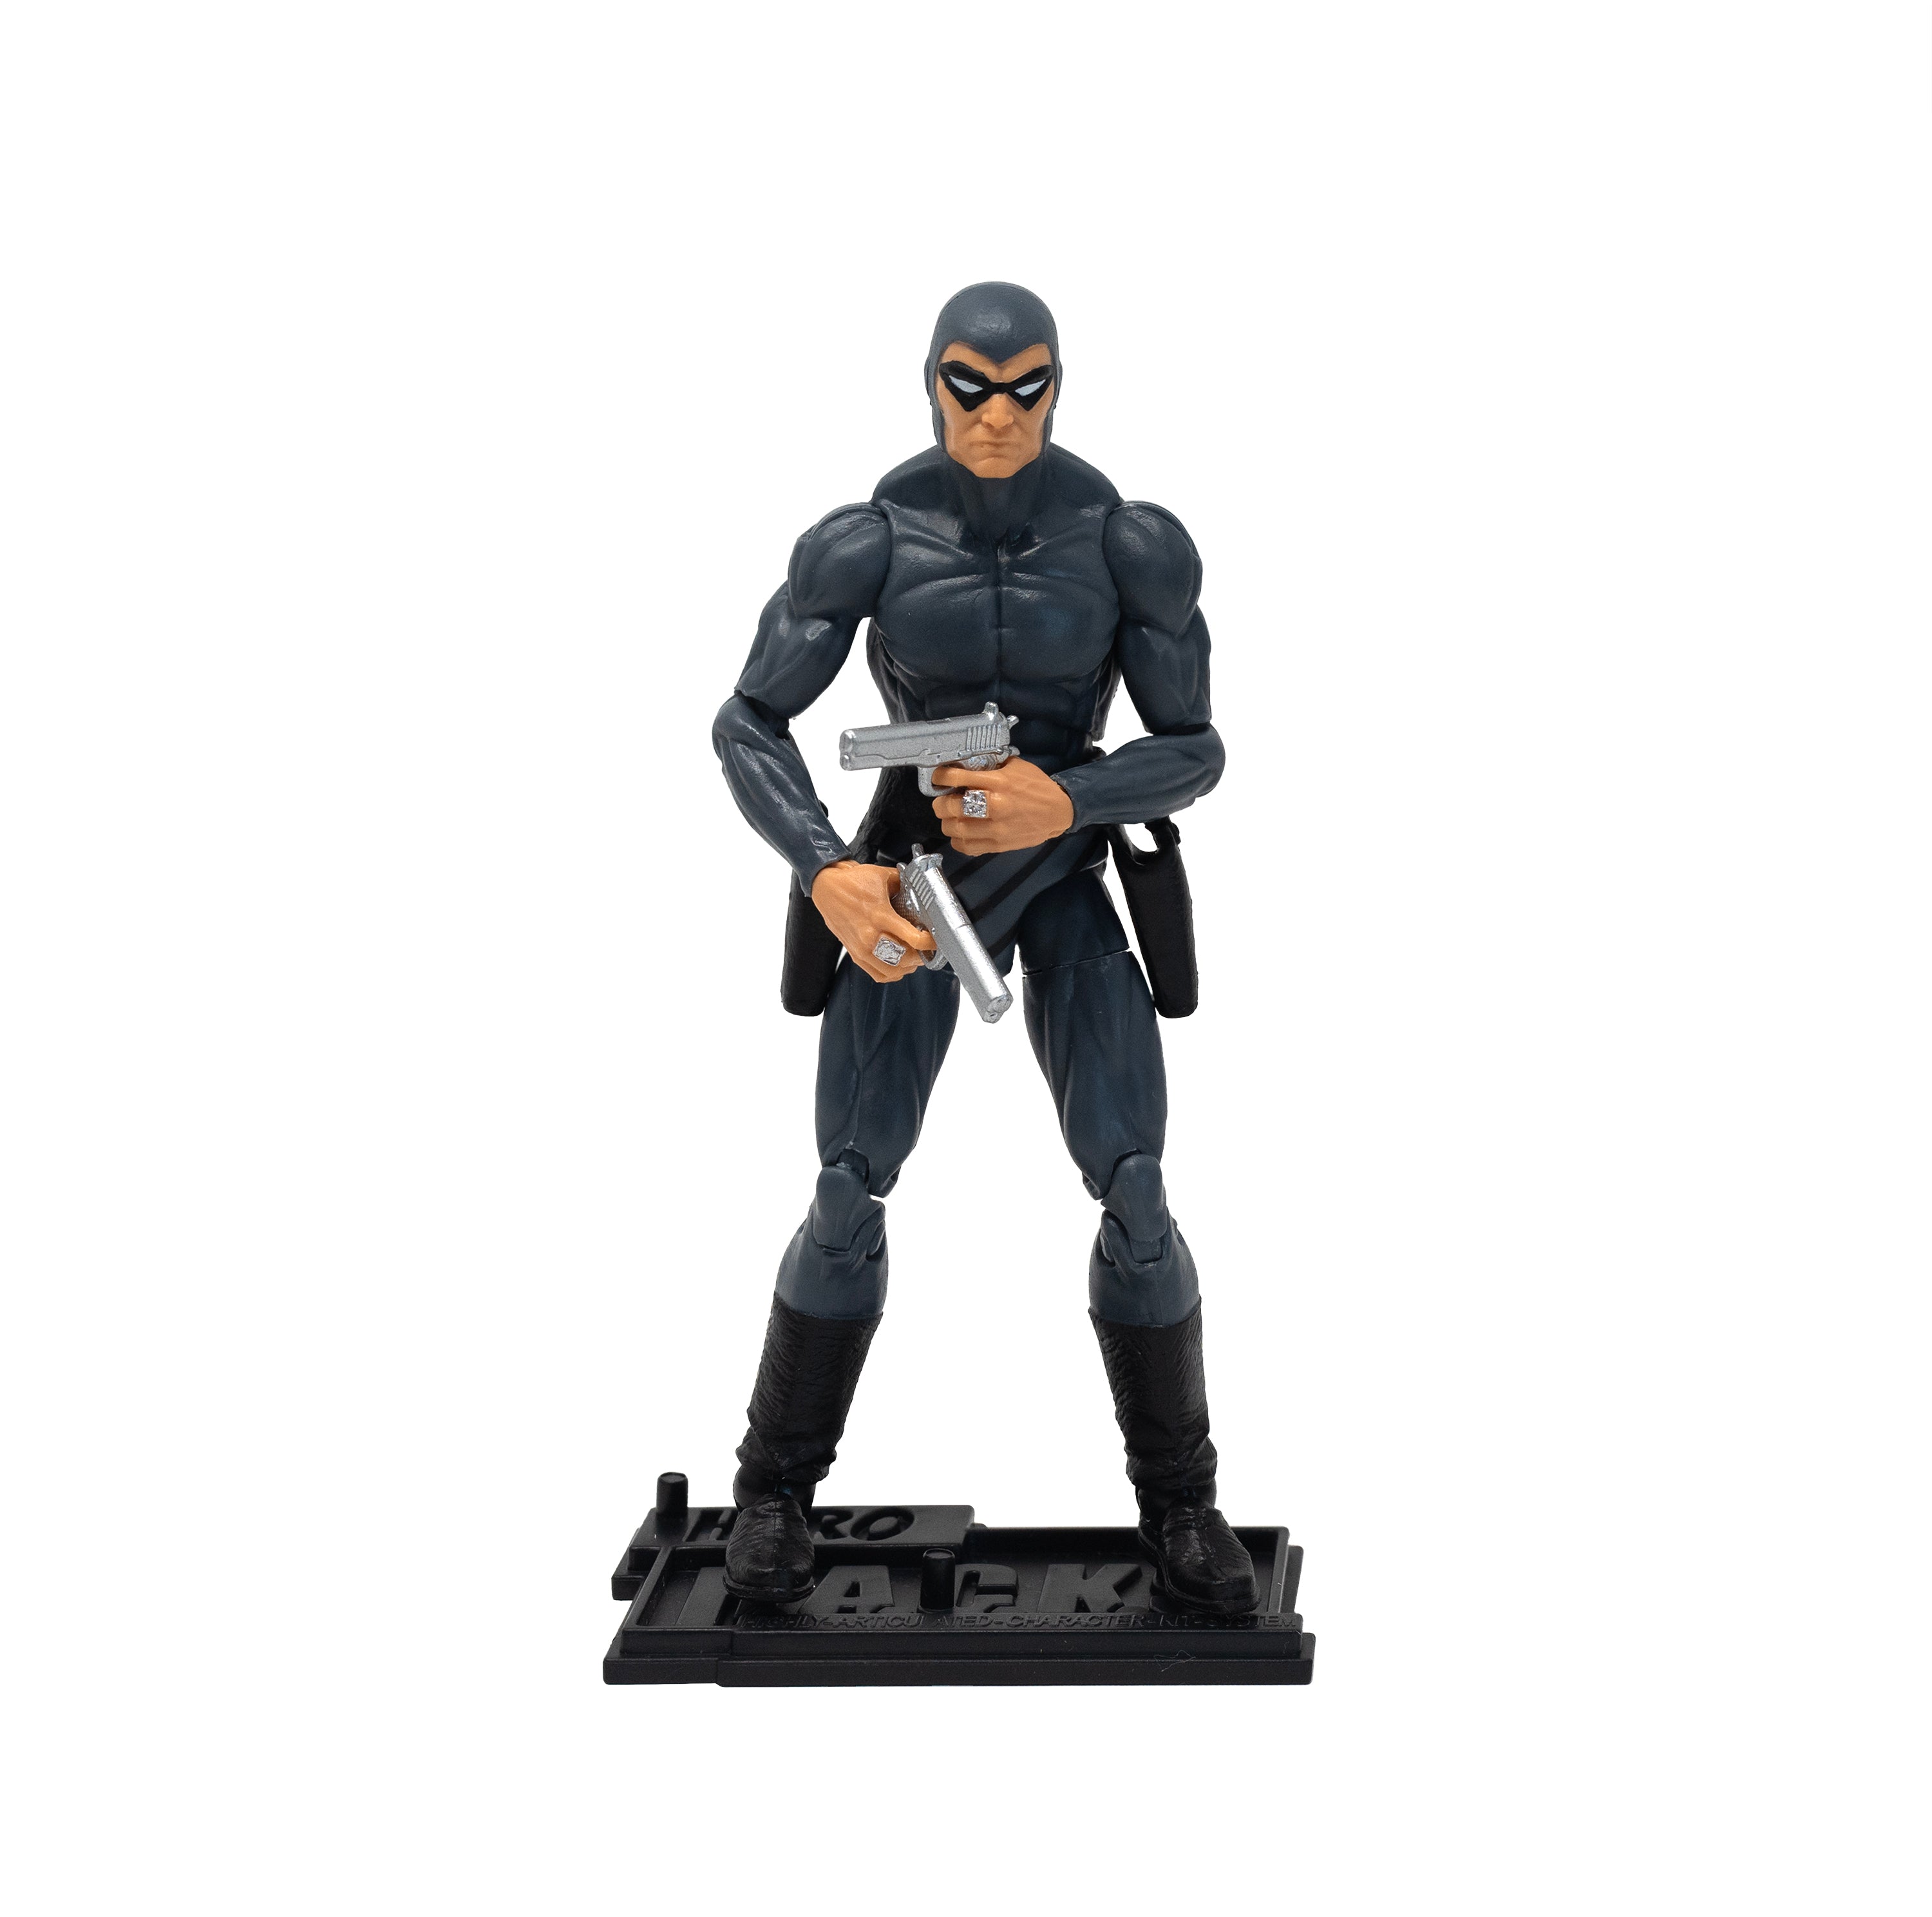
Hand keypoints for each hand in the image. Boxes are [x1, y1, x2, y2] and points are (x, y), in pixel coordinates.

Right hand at [810, 861, 936, 983]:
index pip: (912, 939)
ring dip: (907, 967)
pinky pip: (877, 974)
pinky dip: (891, 974)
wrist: (826, 888)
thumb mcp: (882, 876)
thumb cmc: (851, 883)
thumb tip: (919, 886)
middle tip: (926, 949)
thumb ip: (903, 883)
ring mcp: (861, 948)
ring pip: (892, 971)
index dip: (929, 942)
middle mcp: (870, 935)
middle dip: (920, 956)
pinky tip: (897, 965)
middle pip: (904, 959)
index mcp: (880, 916)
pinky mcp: (855, 954)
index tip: (934, 939)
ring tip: (914, 958)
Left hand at [930, 757, 1074, 854]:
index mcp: (998, 782)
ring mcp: (995, 828)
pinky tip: (961, 832)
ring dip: (947, 822)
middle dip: (940, 802)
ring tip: (951, 817)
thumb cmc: (1037, 786)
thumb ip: (992, 766)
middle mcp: (994, 805)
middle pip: (951, 807)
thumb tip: (967, 766)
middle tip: (942, 800)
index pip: (958, 778)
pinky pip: (966, 846)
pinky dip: (958, 840)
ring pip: (955, 829)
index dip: (941, 777)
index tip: (938, 777)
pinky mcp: (998, 845)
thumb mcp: (1016, 766)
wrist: (1058, 812)